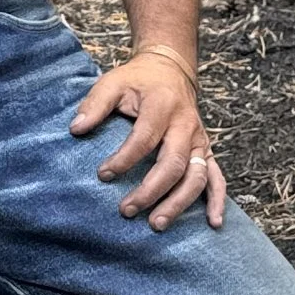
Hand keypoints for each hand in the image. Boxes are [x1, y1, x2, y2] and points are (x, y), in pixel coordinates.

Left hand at [70, 50, 224, 230]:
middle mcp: (186, 124)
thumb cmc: (138, 81)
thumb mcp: (113, 82)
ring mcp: (199, 140)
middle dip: (151, 191)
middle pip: (174, 163)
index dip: (124, 159)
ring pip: (196, 176)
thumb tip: (76, 129)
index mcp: (162, 105)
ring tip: (157, 224)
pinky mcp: (206, 150)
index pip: (145, 138)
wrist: (170, 70)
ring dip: (178, 203)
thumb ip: (95, 105)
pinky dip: (218, 201)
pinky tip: (213, 223)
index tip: (103, 175)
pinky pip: (217, 178)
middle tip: (127, 210)